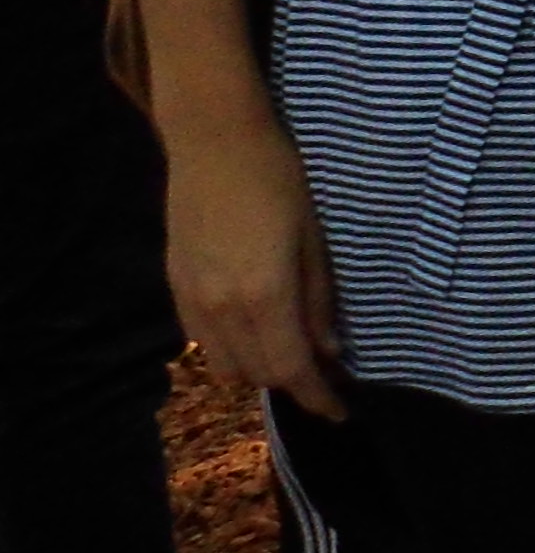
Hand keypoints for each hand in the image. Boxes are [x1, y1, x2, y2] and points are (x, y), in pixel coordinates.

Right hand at [160, 89, 351, 417]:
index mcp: (264, 295)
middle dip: (292, 385)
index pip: (291, 369)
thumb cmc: (279, 178)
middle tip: (324, 381)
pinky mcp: (175, 285)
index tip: (341, 412)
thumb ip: (319, 300)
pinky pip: (200, 340)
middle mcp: (222, 308)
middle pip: (257, 374)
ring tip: (290, 357)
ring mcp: (192, 299)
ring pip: (224, 364)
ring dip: (258, 370)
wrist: (213, 140)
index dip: (317, 398)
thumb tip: (329, 351)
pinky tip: (253, 331)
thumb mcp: (314, 238)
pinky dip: (229, 349)